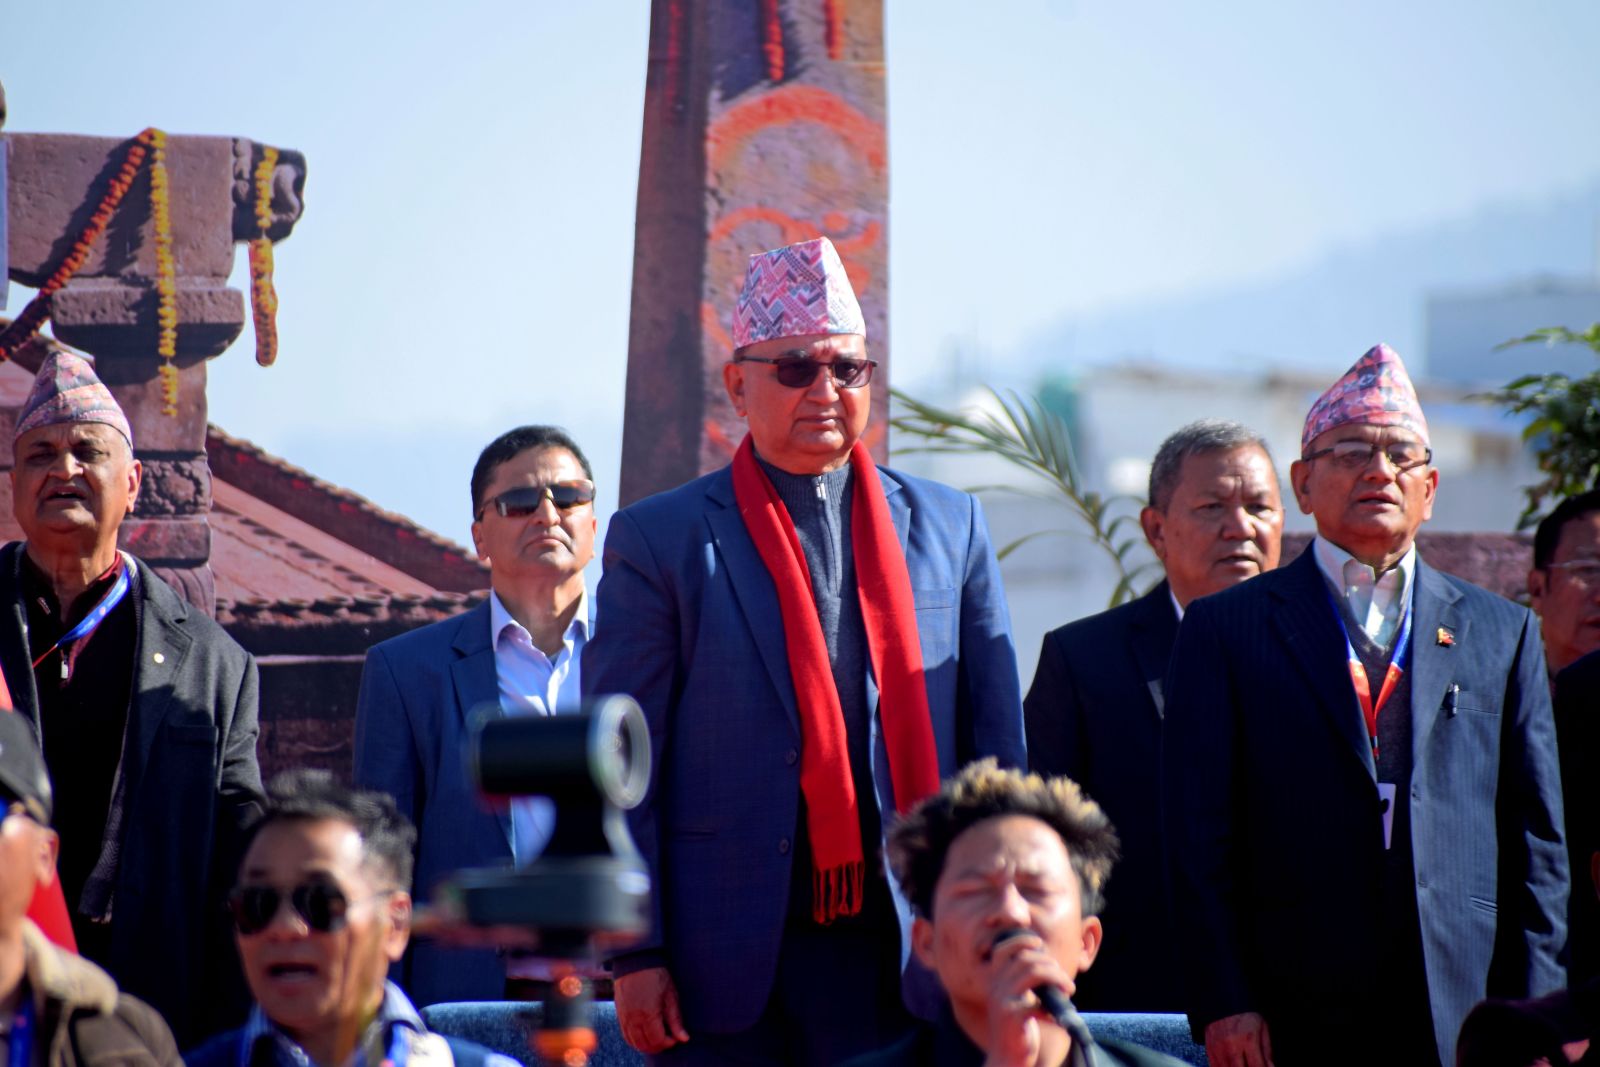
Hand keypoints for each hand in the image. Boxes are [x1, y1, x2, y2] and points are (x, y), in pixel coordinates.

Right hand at [615, 967, 689, 1053]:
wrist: (636, 961)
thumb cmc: (656, 976)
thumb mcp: (671, 996)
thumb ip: (675, 1020)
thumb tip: (683, 1038)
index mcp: (648, 1014)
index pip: (657, 1041)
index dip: (668, 1043)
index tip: (675, 1038)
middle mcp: (634, 1019)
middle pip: (645, 1045)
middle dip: (658, 1046)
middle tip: (668, 1038)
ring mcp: (624, 1017)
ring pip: (634, 1042)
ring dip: (646, 1044)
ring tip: (657, 1036)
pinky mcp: (620, 1014)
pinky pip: (625, 1035)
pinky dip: (635, 1040)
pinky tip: (644, 1034)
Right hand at [981, 930, 1075, 1066]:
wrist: (1007, 1058)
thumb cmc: (1018, 1027)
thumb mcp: (1016, 998)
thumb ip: (1026, 979)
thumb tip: (1050, 962)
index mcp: (994, 979)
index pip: (1003, 948)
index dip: (1023, 941)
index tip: (1041, 946)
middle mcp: (994, 986)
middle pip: (1026, 958)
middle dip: (1051, 964)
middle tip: (1064, 980)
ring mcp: (1002, 1001)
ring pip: (1034, 972)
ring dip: (1057, 977)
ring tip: (1068, 989)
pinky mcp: (1012, 1017)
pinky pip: (1038, 1002)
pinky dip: (1053, 1009)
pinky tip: (1056, 1017)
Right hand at [1204, 1012, 1273, 1066]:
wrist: (1222, 999)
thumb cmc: (1244, 1014)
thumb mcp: (1262, 1028)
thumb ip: (1267, 1051)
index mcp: (1248, 1039)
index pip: (1257, 1066)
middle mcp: (1232, 1045)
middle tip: (1251, 1064)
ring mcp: (1218, 1048)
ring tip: (1242, 1062)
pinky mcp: (1209, 1049)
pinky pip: (1215, 1066)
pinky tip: (1231, 1064)